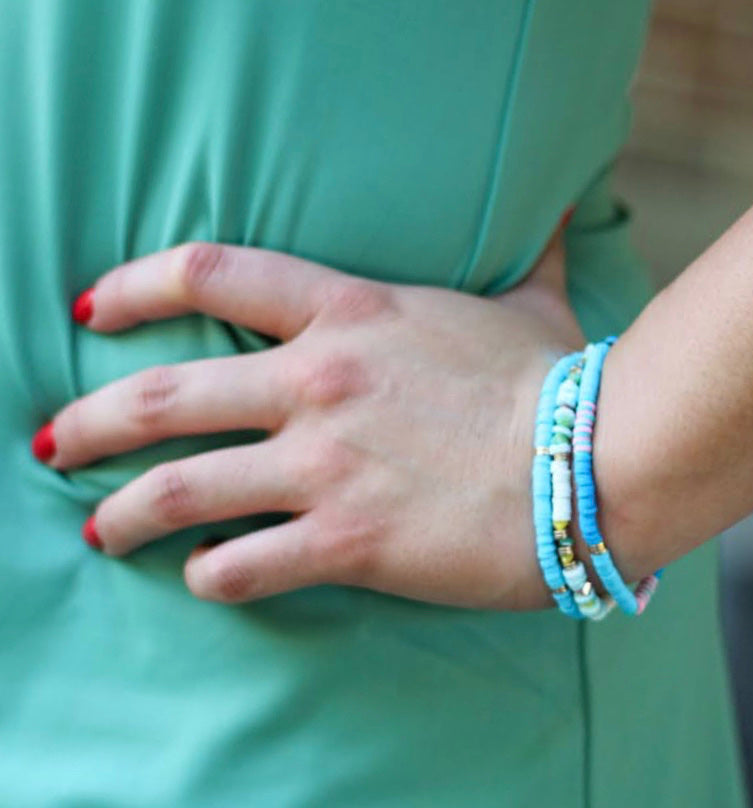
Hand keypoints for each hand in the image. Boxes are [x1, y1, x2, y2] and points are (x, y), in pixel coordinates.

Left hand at [41, 225, 583, 608]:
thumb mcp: (534, 303)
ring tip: (100, 527)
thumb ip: (531, 252)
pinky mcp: (348, 539)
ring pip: (178, 488)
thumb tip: (562, 205)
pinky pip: (242, 565)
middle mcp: (318, 383)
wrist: (599, 462)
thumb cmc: (561, 383)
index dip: (133, 286)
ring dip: (123, 512)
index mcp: (352, 314)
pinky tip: (205, 578)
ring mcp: (326, 464)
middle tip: (58, 441)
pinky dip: (210, 576)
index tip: (93, 309)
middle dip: (89, 421)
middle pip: (161, 395)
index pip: (211, 274)